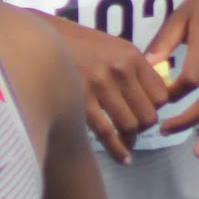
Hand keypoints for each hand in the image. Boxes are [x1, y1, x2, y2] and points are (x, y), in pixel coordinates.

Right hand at [43, 16, 170, 165]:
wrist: (38, 40)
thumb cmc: (73, 44)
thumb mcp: (109, 46)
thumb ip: (131, 68)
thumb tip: (151, 94)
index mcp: (130, 55)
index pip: (161, 94)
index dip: (156, 109)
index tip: (147, 112)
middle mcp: (119, 70)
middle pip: (148, 114)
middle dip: (144, 127)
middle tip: (135, 129)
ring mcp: (99, 86)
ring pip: (130, 126)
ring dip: (130, 140)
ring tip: (127, 142)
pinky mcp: (80, 101)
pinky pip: (107, 134)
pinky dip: (118, 150)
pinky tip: (123, 158)